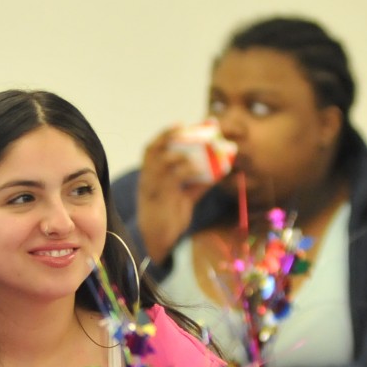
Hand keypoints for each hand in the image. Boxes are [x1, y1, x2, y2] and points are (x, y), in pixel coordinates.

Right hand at [137, 127, 212, 264]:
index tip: (179, 124)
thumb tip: (219, 171)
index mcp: (149, 177)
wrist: (158, 243)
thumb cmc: (169, 219)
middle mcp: (147, 179)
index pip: (152, 150)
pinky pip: (174, 179)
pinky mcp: (160, 199)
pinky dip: (187, 170)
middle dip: (168, 136)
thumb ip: (198, 184)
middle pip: (152, 151)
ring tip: (195, 152)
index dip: (164, 135)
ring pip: (161, 162)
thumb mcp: (185, 198)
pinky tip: (198, 169)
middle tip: (185, 128)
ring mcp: (152, 188)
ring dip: (179, 154)